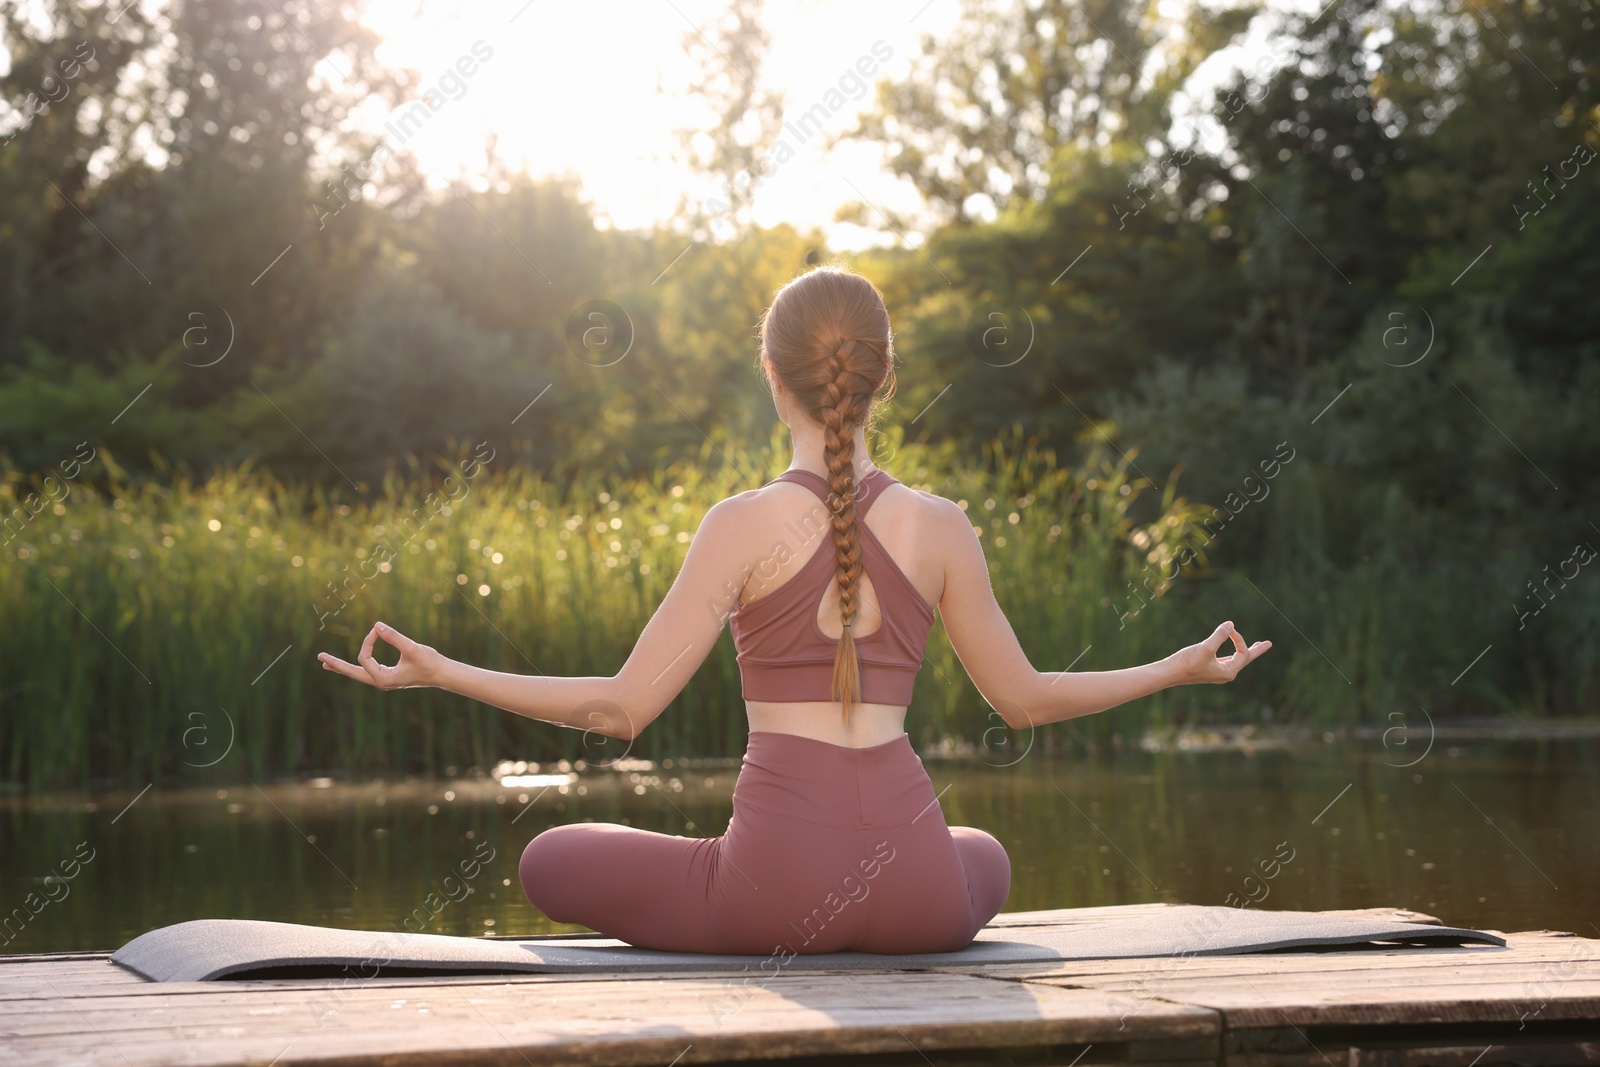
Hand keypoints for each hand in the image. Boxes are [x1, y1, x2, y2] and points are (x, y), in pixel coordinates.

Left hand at [318, 622, 443, 689]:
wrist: (442, 674)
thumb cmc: (429, 662)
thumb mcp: (411, 648)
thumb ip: (393, 637)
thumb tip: (376, 625)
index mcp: (383, 679)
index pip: (365, 657)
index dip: (368, 641)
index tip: (378, 629)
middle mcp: (380, 682)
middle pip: (352, 673)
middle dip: (336, 664)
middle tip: (319, 658)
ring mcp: (383, 680)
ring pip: (358, 673)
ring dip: (342, 667)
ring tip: (326, 664)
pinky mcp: (388, 677)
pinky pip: (366, 671)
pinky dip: (355, 667)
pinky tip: (349, 666)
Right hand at [1170, 621, 1270, 684]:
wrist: (1169, 673)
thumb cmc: (1187, 663)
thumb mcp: (1206, 647)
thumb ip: (1220, 635)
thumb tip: (1231, 624)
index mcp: (1229, 672)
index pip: (1243, 653)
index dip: (1238, 639)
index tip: (1228, 629)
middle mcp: (1226, 674)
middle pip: (1245, 659)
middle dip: (1256, 650)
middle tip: (1268, 643)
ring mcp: (1218, 672)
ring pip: (1236, 659)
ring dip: (1244, 651)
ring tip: (1255, 646)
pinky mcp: (1210, 669)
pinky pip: (1227, 660)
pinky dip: (1233, 653)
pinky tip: (1233, 652)